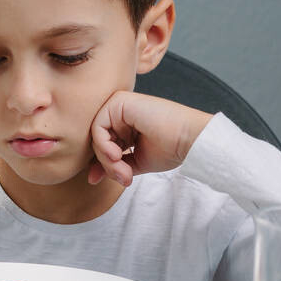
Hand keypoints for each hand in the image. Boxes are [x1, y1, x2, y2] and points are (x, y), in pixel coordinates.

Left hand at [88, 91, 211, 185]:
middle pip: (97, 141)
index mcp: (125, 122)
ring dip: (106, 159)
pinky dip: (103, 145)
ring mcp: (119, 104)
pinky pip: (97, 126)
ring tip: (123, 170)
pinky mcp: (119, 101)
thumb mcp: (135, 161)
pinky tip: (118, 155)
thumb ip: (114, 165)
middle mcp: (120, 111)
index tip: (120, 179)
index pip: (103, 144)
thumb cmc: (170, 149)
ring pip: (96, 135)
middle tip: (124, 177)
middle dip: (107, 164)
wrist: (190, 139)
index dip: (105, 165)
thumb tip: (91, 177)